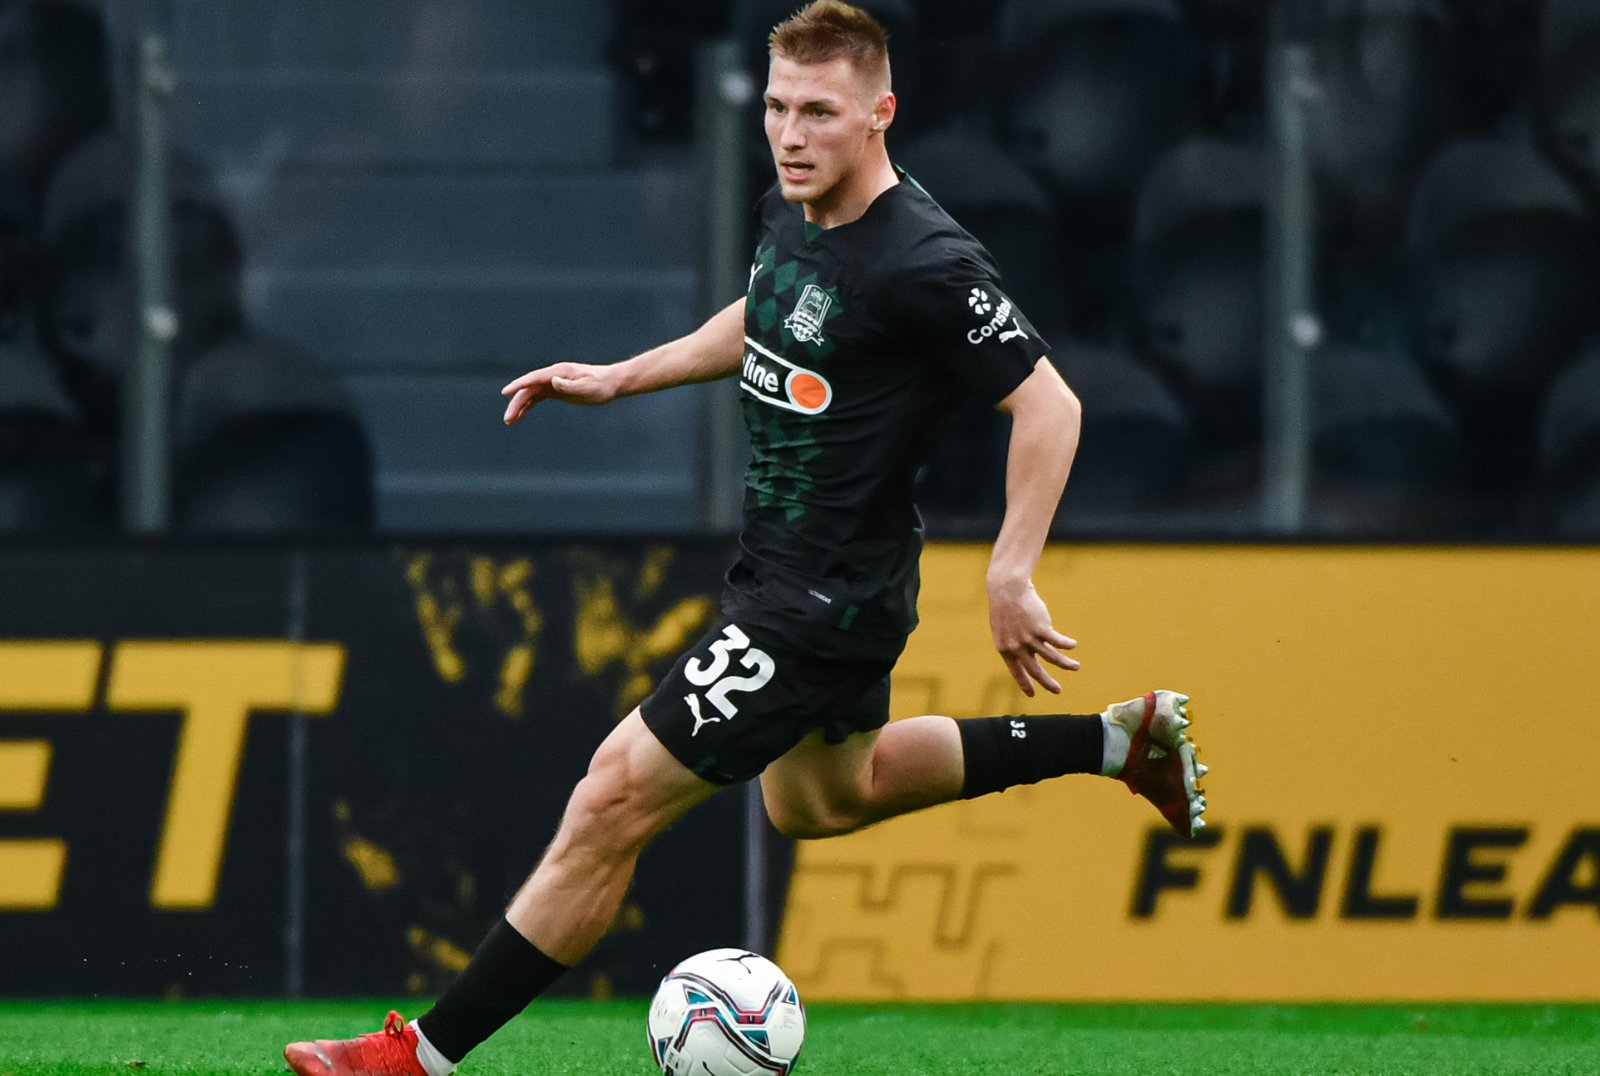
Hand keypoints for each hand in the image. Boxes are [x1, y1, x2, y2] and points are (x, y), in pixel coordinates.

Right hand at [500, 362, 620, 424]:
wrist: (611, 383)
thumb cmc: (601, 385)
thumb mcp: (587, 387)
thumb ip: (570, 386)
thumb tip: (553, 382)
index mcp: (558, 372)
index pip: (534, 378)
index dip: (519, 385)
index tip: (505, 392)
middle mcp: (553, 376)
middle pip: (529, 389)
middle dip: (516, 402)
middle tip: (508, 418)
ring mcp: (553, 383)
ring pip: (531, 394)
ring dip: (519, 406)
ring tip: (509, 421)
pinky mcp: (556, 390)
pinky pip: (537, 398)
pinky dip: (528, 407)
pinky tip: (520, 416)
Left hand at [986, 574, 1078, 696]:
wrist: (1007, 590)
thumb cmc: (1005, 608)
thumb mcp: (1004, 629)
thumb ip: (1014, 642)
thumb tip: (1028, 651)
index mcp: (1005, 649)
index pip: (1016, 672)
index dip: (1025, 683)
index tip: (1032, 694)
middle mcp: (1017, 647)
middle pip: (1035, 670)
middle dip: (1047, 682)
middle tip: (1058, 691)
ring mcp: (1029, 638)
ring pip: (1051, 657)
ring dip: (1065, 664)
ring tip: (1076, 667)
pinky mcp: (1041, 628)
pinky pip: (1057, 641)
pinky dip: (1066, 644)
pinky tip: (1073, 645)